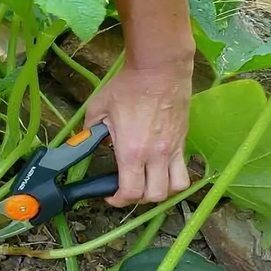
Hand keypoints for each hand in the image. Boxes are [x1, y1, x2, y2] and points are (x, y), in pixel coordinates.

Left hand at [84, 60, 191, 206]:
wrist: (159, 69)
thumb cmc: (128, 87)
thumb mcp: (98, 108)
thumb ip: (90, 131)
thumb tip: (86, 142)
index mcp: (132, 151)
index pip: (130, 192)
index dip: (118, 200)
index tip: (110, 196)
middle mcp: (156, 156)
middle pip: (155, 196)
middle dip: (139, 199)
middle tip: (127, 188)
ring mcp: (173, 149)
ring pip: (175, 188)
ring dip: (161, 191)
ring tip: (148, 182)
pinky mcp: (183, 140)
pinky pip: (184, 170)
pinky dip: (174, 176)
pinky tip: (161, 168)